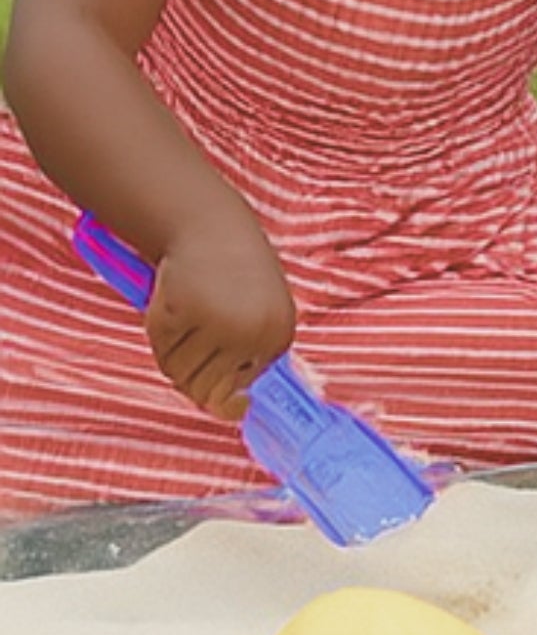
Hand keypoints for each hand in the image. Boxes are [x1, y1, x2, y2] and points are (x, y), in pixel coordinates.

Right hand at [144, 216, 296, 423]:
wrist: (209, 224)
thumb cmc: (234, 271)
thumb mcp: (256, 313)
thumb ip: (248, 358)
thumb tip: (237, 411)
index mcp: (279, 333)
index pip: (242, 391)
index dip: (223, 386)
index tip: (219, 370)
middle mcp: (254, 332)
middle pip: (206, 390)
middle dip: (193, 372)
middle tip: (195, 333)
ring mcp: (219, 324)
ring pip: (179, 373)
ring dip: (174, 351)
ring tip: (188, 313)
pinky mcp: (183, 313)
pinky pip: (159, 349)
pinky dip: (159, 333)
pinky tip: (174, 302)